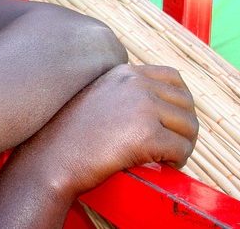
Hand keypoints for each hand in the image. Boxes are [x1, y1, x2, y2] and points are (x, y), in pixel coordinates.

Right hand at [16, 64, 198, 199]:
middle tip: (173, 146)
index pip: (173, 77)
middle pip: (186, 102)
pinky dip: (177, 161)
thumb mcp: (94, 98)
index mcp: (123, 73)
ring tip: (168, 158)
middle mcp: (136, 84)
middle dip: (184, 126)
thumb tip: (153, 107)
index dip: (180, 101)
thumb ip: (121, 93)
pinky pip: (181, 149)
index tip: (172, 121)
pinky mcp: (147, 135)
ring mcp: (143, 107)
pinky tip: (162, 166)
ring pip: (189, 126)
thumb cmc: (67, 136)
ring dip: (183, 145)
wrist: (50, 158)